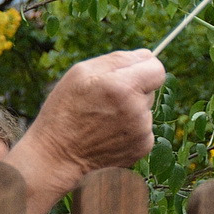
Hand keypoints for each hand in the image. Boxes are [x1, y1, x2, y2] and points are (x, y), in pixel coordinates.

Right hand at [5, 49, 166, 213]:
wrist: (56, 158)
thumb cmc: (64, 111)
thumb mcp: (80, 74)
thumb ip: (118, 59)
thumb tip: (147, 55)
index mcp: (122, 86)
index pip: (157, 69)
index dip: (146, 68)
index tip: (133, 74)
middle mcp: (136, 109)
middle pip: (151, 89)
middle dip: (134, 89)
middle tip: (106, 100)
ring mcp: (142, 130)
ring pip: (146, 110)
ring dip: (132, 110)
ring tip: (103, 120)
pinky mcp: (143, 147)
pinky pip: (144, 128)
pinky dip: (131, 129)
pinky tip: (108, 134)